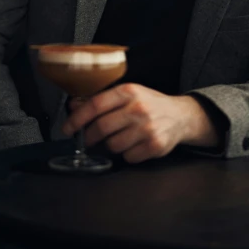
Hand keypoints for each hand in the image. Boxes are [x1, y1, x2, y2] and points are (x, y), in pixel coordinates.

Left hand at [63, 83, 219, 163]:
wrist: (181, 115)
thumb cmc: (149, 104)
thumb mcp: (127, 94)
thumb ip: (101, 100)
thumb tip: (74, 106)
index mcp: (128, 91)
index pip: (95, 105)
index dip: (77, 119)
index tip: (67, 128)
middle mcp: (138, 108)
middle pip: (101, 127)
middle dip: (90, 137)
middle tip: (88, 139)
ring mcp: (147, 128)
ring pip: (113, 145)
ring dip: (111, 145)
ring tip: (121, 136)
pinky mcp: (154, 145)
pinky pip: (128, 157)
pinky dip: (127, 154)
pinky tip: (134, 144)